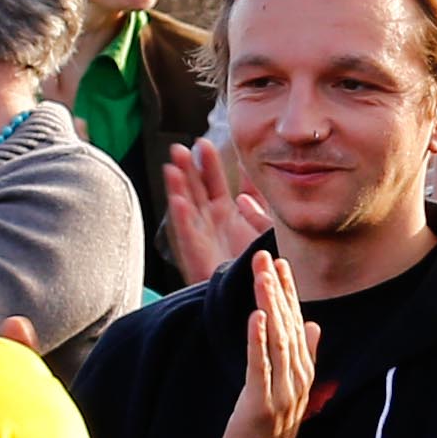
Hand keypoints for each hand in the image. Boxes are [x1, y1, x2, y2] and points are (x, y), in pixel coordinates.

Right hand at [156, 138, 265, 280]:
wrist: (254, 295)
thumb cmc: (258, 263)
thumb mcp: (264, 226)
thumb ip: (259, 203)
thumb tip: (251, 177)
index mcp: (225, 213)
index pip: (213, 182)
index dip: (208, 164)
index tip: (204, 142)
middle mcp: (210, 222)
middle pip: (195, 189)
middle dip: (188, 168)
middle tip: (181, 147)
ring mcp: (202, 237)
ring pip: (186, 206)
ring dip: (178, 187)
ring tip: (172, 166)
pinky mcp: (198, 256)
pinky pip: (188, 235)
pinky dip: (182, 218)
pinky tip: (179, 201)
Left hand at [215, 245, 322, 437]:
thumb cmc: (271, 436)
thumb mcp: (289, 390)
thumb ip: (304, 357)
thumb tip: (315, 325)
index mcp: (301, 371)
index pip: (296, 323)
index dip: (288, 292)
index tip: (281, 261)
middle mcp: (295, 377)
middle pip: (287, 325)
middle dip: (277, 289)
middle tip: (267, 255)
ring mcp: (280, 391)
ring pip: (275, 340)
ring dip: (269, 305)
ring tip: (262, 276)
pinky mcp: (259, 404)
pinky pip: (260, 367)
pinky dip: (257, 341)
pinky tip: (255, 317)